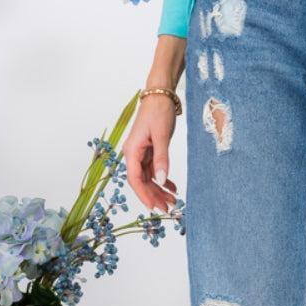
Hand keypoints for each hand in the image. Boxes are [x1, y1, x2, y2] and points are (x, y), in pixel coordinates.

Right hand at [123, 92, 180, 213]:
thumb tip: (161, 180)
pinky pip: (154, 170)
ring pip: (149, 178)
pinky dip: (162, 179)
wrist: (160, 97)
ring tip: (173, 201)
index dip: (144, 195)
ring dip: (159, 190)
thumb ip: (161, 158)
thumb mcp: (161, 136)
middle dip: (154, 196)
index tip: (154, 207)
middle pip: (142, 181)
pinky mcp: (149, 151)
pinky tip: (172, 187)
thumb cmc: (158, 112)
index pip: (135, 179)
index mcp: (132, 151)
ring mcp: (141, 154)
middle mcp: (134, 154)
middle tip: (168, 209)